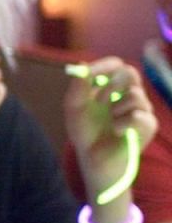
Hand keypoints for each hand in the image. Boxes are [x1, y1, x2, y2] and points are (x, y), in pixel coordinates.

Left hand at [64, 57, 156, 194]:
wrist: (93, 157)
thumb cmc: (84, 130)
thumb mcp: (74, 107)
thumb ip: (78, 87)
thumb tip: (80, 65)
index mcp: (111, 85)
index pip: (116, 65)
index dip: (104, 66)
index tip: (90, 72)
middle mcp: (128, 93)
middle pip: (131, 73)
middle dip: (112, 85)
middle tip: (99, 100)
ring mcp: (141, 108)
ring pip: (136, 95)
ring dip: (116, 109)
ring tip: (109, 122)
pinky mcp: (148, 125)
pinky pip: (139, 116)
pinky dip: (122, 124)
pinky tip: (117, 131)